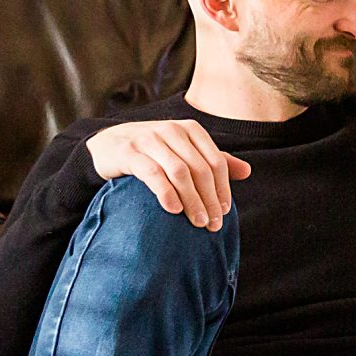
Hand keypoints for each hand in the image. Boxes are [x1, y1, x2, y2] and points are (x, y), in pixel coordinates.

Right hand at [86, 120, 252, 231]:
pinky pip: (152, 174)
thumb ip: (214, 160)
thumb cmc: (153, 151)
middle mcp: (172, 130)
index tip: (223, 213)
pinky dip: (166, 193)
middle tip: (212, 225)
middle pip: (199, 169)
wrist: (108, 144)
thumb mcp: (184, 151)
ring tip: (197, 222)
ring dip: (192, 200)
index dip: (222, 189)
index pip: (215, 162)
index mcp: (190, 129)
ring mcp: (149, 139)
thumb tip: (247, 171)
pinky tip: (173, 210)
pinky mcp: (129, 152)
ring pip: (179, 172)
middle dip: (209, 199)